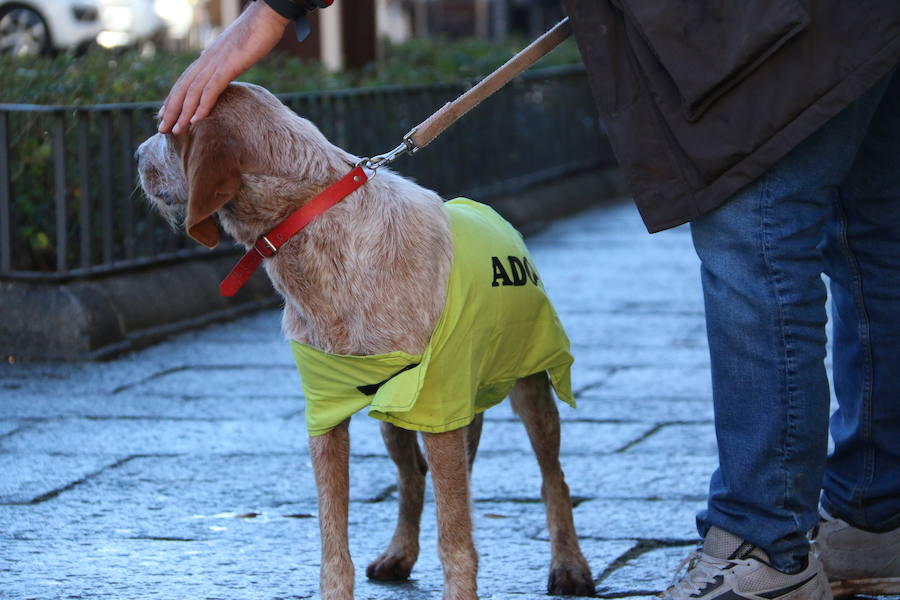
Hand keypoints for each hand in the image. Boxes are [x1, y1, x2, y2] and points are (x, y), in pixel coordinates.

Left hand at [158, 1, 289, 133]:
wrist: (266, 16)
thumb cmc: (256, 32)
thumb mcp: (236, 51)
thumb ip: (226, 62)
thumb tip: (222, 71)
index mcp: (208, 57)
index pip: (185, 81)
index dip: (173, 99)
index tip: (165, 115)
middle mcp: (206, 60)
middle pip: (183, 88)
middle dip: (171, 110)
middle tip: (161, 129)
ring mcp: (216, 62)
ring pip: (193, 91)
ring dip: (183, 113)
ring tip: (175, 131)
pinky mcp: (228, 65)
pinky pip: (211, 88)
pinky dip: (202, 105)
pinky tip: (196, 120)